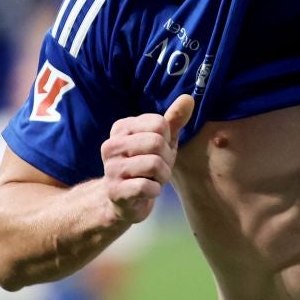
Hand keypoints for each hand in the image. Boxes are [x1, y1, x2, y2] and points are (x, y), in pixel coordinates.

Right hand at [100, 94, 194, 224]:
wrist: (123, 201)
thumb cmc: (145, 167)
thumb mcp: (162, 141)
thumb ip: (174, 120)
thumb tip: (188, 98)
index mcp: (121, 128)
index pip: (159, 123)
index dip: (166, 140)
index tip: (157, 151)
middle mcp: (111, 145)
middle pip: (156, 142)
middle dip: (166, 159)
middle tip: (157, 168)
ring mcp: (111, 168)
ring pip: (154, 164)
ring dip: (162, 176)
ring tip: (152, 179)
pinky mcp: (115, 191)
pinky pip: (148, 186)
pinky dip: (155, 191)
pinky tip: (146, 192)